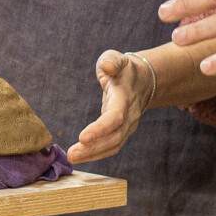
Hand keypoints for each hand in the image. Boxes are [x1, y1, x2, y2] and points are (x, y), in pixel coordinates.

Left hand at [67, 49, 157, 164]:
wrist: (144, 81)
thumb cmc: (124, 69)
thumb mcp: (116, 58)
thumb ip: (111, 61)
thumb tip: (107, 68)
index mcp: (125, 96)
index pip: (115, 116)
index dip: (100, 128)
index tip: (82, 137)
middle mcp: (130, 114)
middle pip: (114, 136)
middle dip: (94, 148)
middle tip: (71, 154)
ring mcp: (129, 125)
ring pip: (114, 145)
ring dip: (92, 154)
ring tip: (72, 156)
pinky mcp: (123, 132)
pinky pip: (112, 147)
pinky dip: (96, 154)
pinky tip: (80, 156)